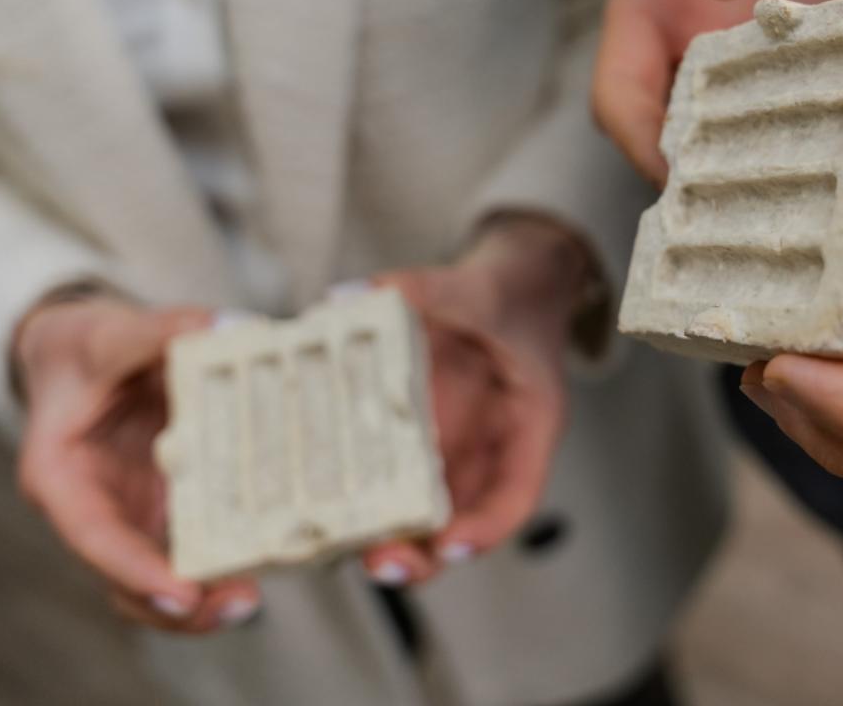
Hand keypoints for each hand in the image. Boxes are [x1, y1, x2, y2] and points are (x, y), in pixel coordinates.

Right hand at [14, 297, 259, 631]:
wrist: (83, 353)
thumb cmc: (84, 347)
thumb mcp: (111, 332)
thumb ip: (163, 329)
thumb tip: (231, 326)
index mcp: (62, 477)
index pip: (95, 537)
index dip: (135, 569)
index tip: (182, 593)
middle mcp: (96, 509)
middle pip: (129, 580)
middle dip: (180, 605)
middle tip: (243, 602)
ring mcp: (134, 514)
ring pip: (164, 575)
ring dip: (207, 594)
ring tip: (256, 596)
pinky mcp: (169, 507)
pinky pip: (198, 541)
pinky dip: (231, 550)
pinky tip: (277, 547)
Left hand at [359, 215, 593, 584]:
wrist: (512, 279)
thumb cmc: (510, 291)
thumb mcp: (478, 286)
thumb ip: (422, 289)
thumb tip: (348, 296)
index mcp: (528, 423)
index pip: (517, 494)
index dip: (486, 528)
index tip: (449, 544)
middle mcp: (488, 447)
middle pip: (461, 522)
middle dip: (422, 554)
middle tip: (380, 563)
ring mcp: (450, 447)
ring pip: (421, 512)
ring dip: (384, 535)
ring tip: (337, 544)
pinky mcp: (414, 435)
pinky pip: (387, 471)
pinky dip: (357, 489)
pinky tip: (315, 491)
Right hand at [593, 0, 842, 182]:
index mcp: (647, 13)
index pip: (620, 101)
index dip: (642, 144)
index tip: (688, 175)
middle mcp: (692, 58)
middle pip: (682, 146)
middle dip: (713, 184)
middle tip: (767, 213)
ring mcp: (754, 80)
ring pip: (748, 151)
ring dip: (776, 178)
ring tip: (822, 205)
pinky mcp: (814, 88)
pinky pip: (812, 133)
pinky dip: (832, 151)